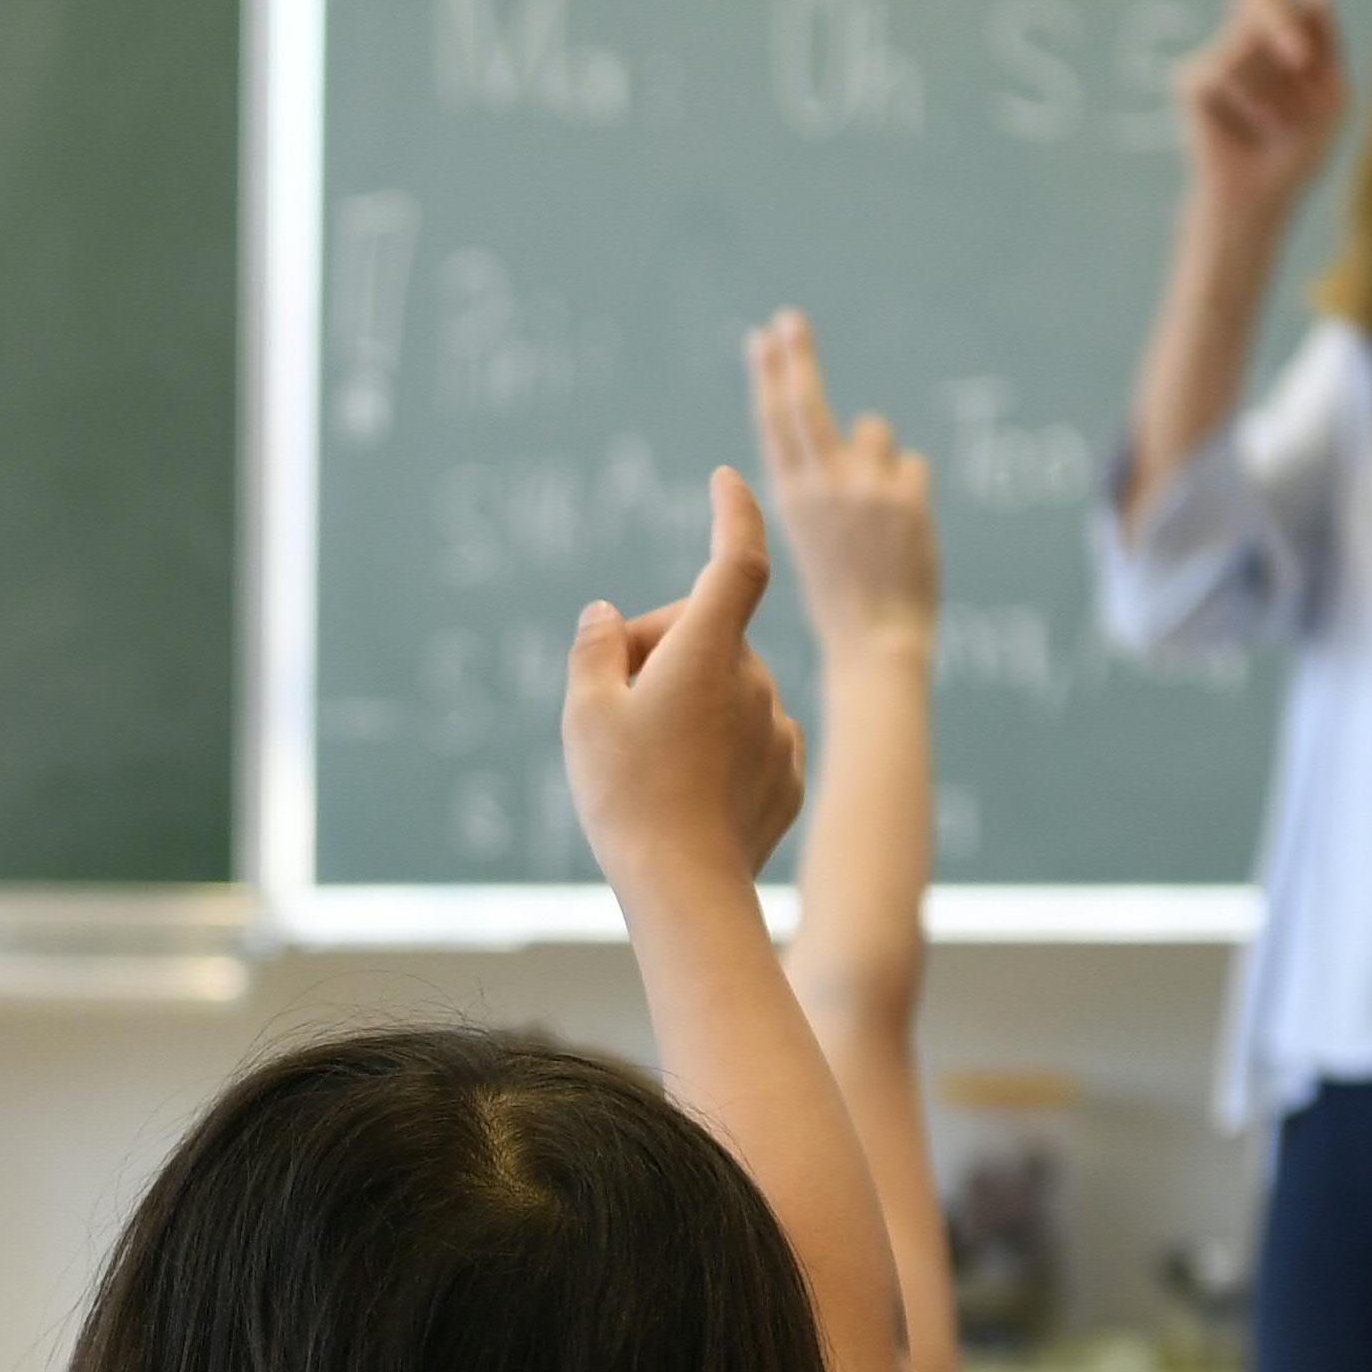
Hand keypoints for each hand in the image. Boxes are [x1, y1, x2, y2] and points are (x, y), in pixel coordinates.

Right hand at [563, 469, 803, 885]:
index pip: (736, 558)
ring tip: (649, 762)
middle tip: (613, 706)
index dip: (734, 513)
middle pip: (709, 633)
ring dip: (691, 702)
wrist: (685, 889)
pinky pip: (750, 736)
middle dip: (664, 650)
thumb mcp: (584, 712)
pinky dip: (720, 746)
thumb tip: (607, 614)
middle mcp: (755, 679)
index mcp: (709, 648)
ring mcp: (777, 727)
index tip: (726, 481)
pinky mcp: (788, 773)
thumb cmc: (627, 795)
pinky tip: (689, 790)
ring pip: (729, 688)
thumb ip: (594, 648)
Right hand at [746, 309, 934, 664]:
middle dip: (796, 356)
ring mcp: (864, 488)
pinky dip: (909, 492)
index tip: (763, 339)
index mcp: (789, 497)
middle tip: (788, 319)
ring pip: (874, 433)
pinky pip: (912, 467)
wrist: (874, 642)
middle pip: (805, 402)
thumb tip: (867, 426)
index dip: (770, 376)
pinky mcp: (906, 498)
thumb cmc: (845, 593)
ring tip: (876, 513)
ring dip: (877, 457)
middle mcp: (822, 484)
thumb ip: (833, 479)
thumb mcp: (816, 534)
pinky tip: (903, 533)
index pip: (775, 422)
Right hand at [1175, 0, 1345, 242]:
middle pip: (1270, 0)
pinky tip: (1252, 131)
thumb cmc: (1299, 147)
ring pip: (1257, 48)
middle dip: (1288, 29)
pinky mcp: (1192, 80)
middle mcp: (1241, 36)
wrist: (1261, 198)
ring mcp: (1212, 56)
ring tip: (1276, 125)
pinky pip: (1232, 74)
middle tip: (1301, 67)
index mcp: (1280, 32)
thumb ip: (1325, 39)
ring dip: (1282, 93)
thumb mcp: (1334, 92)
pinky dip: (1256, 107)